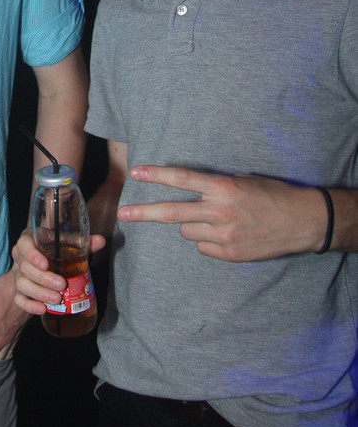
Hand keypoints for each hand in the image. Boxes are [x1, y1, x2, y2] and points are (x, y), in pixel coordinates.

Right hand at [12, 228, 105, 314]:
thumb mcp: (65, 243)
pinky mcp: (18, 292)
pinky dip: (30, 305)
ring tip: (57, 299)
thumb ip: (81, 242)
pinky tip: (42, 309)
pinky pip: (19, 300)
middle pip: (25, 268)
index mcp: (29, 241)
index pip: (24, 244)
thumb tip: (101, 240)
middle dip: (44, 278)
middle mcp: (20, 258)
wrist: (37, 266)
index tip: (46, 264)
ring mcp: (18, 275)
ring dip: (39, 292)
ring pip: (22, 284)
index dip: (32, 254)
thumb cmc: (53, 250)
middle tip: (61, 285)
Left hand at [118, 164, 327, 260]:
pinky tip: (228, 235)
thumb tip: (191, 193)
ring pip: (187, 232)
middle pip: (173, 213)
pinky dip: (208, 241)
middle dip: (144, 213)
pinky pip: (204, 247)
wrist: (303, 222)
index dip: (157, 175)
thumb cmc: (273, 195)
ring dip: (193, 225)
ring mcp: (224, 236)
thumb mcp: (243, 181)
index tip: (135, 172)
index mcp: (223, 188)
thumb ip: (216, 188)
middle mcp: (220, 211)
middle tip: (122, 214)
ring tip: (216, 220)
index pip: (182, 179)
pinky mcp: (229, 254)